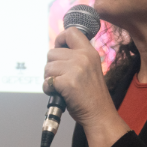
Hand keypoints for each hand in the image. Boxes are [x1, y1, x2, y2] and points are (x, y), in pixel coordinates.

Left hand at [43, 28, 128, 146]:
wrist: (100, 114)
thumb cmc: (92, 95)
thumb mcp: (90, 68)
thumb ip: (77, 58)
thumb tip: (56, 52)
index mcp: (90, 52)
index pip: (71, 32)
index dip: (60, 40)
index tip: (59, 50)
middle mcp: (83, 57)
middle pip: (52, 52)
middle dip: (52, 66)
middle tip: (62, 77)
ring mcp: (75, 69)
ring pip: (47, 67)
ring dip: (49, 79)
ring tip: (62, 87)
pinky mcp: (67, 83)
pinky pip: (46, 82)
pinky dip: (48, 89)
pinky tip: (58, 93)